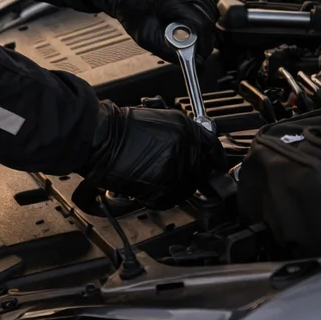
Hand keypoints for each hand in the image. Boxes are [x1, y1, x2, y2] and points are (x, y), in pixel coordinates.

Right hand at [82, 103, 226, 209]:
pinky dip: (161, 197)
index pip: (213, 148)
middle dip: (190, 173)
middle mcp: (186, 149)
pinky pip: (171, 199)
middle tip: (172, 173)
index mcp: (187, 130)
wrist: (103, 139)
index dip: (216, 159)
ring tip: (155, 178)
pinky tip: (148, 185)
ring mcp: (177, 170)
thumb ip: (183, 135)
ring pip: (187, 188)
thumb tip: (193, 150)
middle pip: (201, 171)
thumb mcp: (162, 120)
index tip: (217, 166)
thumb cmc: (122, 128)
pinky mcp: (164, 188)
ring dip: (174, 187)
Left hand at [85, 0, 217, 60]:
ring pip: (210, 13)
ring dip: (202, 29)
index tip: (200, 57)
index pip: (202, 24)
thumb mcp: (147, 38)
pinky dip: (200, 18)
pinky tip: (187, 24)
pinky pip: (206, 6)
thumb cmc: (131, 10)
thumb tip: (197, 64)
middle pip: (209, 19)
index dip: (204, 44)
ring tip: (186, 36)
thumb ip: (172, 53)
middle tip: (193, 51)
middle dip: (203, 39)